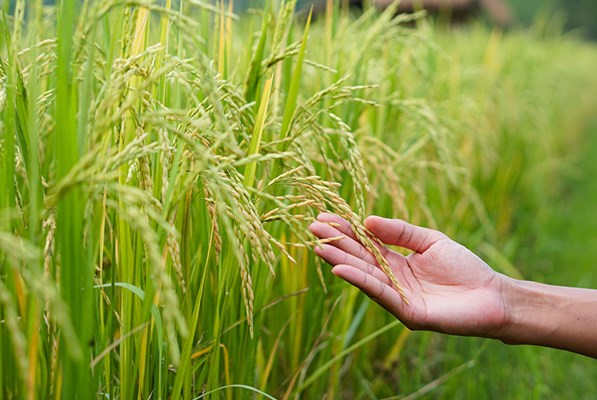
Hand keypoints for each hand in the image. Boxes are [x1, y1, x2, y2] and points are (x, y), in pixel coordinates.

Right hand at [309, 213, 508, 337]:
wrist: (493, 294)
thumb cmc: (464, 267)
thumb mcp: (430, 241)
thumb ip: (401, 232)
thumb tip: (368, 221)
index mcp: (396, 261)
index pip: (365, 244)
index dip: (346, 230)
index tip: (324, 216)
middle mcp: (392, 279)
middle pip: (359, 258)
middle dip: (336, 243)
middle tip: (312, 226)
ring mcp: (398, 296)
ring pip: (365, 275)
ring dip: (341, 261)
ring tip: (319, 245)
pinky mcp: (407, 312)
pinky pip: (381, 294)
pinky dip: (361, 281)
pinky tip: (341, 269)